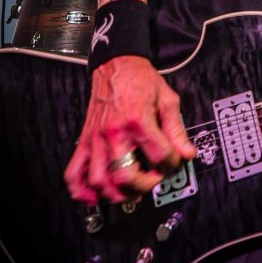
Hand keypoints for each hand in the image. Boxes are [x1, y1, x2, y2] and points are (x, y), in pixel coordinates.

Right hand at [64, 56, 196, 203]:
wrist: (116, 65)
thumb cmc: (140, 81)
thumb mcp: (168, 100)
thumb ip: (178, 130)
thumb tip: (187, 153)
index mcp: (138, 120)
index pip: (160, 155)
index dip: (173, 164)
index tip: (175, 161)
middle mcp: (114, 132)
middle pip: (125, 175)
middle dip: (144, 185)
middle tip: (153, 180)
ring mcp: (96, 139)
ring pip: (99, 180)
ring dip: (117, 194)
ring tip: (132, 192)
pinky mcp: (85, 141)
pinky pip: (74, 172)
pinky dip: (82, 191)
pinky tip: (95, 197)